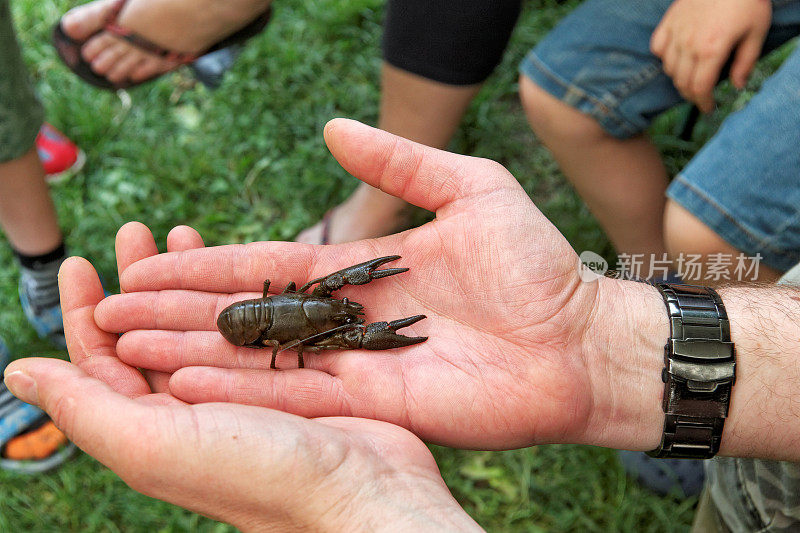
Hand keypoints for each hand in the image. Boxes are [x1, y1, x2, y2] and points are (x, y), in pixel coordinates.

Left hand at [3, 258, 478, 531]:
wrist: (363, 494)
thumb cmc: (260, 474)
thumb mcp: (156, 444)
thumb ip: (86, 407)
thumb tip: (15, 372)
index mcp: (151, 431)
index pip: (99, 365)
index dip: (83, 313)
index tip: (80, 261)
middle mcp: (192, 413)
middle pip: (150, 335)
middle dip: (136, 281)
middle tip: (135, 229)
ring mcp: (243, 395)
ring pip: (200, 325)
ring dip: (186, 278)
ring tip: (182, 230)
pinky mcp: (288, 379)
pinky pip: (250, 327)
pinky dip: (236, 294)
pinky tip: (237, 268)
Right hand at [95, 119, 666, 450]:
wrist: (580, 337)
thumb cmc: (534, 264)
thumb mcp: (469, 188)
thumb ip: (400, 161)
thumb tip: (330, 126)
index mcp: (360, 273)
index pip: (266, 267)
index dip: (208, 267)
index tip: (151, 265)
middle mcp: (347, 322)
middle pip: (249, 317)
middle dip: (181, 313)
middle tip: (112, 311)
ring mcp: (359, 367)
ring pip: (262, 361)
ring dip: (194, 354)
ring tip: (128, 349)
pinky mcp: (379, 407)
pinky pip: (301, 399)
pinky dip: (245, 393)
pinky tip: (188, 386)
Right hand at [650, 0, 771, 111]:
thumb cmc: (747, 0)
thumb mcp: (757, 31)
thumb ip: (746, 62)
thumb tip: (737, 86)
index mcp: (712, 50)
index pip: (699, 88)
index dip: (703, 103)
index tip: (709, 107)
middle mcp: (689, 45)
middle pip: (682, 83)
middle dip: (692, 95)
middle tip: (702, 96)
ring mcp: (676, 32)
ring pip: (669, 68)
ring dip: (679, 78)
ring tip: (692, 78)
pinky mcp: (669, 21)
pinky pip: (658, 48)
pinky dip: (665, 57)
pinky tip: (677, 57)